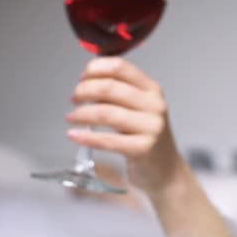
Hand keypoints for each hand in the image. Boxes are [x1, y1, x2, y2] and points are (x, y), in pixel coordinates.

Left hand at [66, 57, 183, 193]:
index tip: (81, 78)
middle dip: (83, 91)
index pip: (120, 67)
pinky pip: (107, 140)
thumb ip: (119, 92)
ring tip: (71, 117)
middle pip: (110, 87)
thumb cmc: (145, 137)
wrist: (165, 170)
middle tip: (74, 99)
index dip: (94, 69)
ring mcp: (151, 127)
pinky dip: (86, 137)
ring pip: (106, 112)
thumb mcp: (140, 109)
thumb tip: (86, 80)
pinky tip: (74, 135)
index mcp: (152, 90)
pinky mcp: (143, 149)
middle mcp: (155, 105)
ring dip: (81, 114)